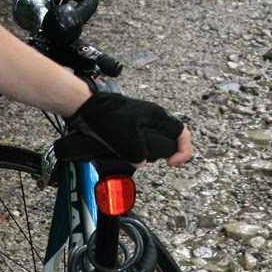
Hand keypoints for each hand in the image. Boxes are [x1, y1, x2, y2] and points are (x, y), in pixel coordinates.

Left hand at [55, 93, 189, 164]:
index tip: (171, 163)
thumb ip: (138, 155)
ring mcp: (144, 119)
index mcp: (157, 117)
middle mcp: (153, 116)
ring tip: (148, 159)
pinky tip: (134, 153)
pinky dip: (144, 148)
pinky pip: (146, 138)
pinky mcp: (133, 123)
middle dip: (171, 152)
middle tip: (166, 163)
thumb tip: (140, 162)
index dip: (183, 151)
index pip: (182, 134)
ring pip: (159, 138)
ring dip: (157, 151)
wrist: (89, 108)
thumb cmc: (106, 119)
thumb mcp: (126, 141)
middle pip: (173, 137)